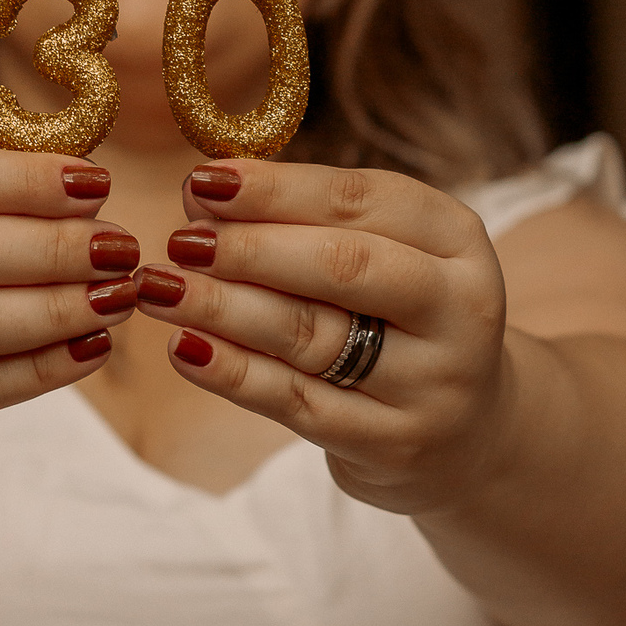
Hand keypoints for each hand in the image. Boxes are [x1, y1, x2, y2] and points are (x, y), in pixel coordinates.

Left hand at [134, 160, 508, 514]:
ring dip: (223, 307)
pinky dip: (233, 372)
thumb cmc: (397, 316)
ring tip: (159, 286)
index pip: (360, 199)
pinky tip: (183, 346)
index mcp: (456, 237)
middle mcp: (460, 307)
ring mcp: (432, 383)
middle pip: (343, 266)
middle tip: (181, 240)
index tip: (203, 179)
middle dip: (250, 248)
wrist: (466, 429)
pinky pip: (296, 403)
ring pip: (312, 336)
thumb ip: (301, 219)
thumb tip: (202, 193)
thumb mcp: (380, 253)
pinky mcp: (394, 445)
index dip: (275, 188)